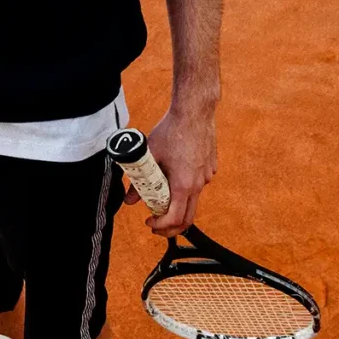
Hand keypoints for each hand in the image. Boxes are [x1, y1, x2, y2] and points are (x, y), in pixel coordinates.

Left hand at [125, 106, 217, 235]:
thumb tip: (129, 200)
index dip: (161, 226)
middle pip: (188, 218)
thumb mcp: (148, 157)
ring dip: (177, 206)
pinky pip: (197, 185)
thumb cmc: (171, 131)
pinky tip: (173, 174)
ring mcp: (206, 176)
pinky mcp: (209, 168)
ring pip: (193, 201)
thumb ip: (138, 182)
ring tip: (160, 196)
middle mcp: (198, 184)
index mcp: (183, 185)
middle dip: (171, 227)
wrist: (194, 112)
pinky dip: (185, 189)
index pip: (175, 218)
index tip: (149, 221)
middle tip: (155, 224)